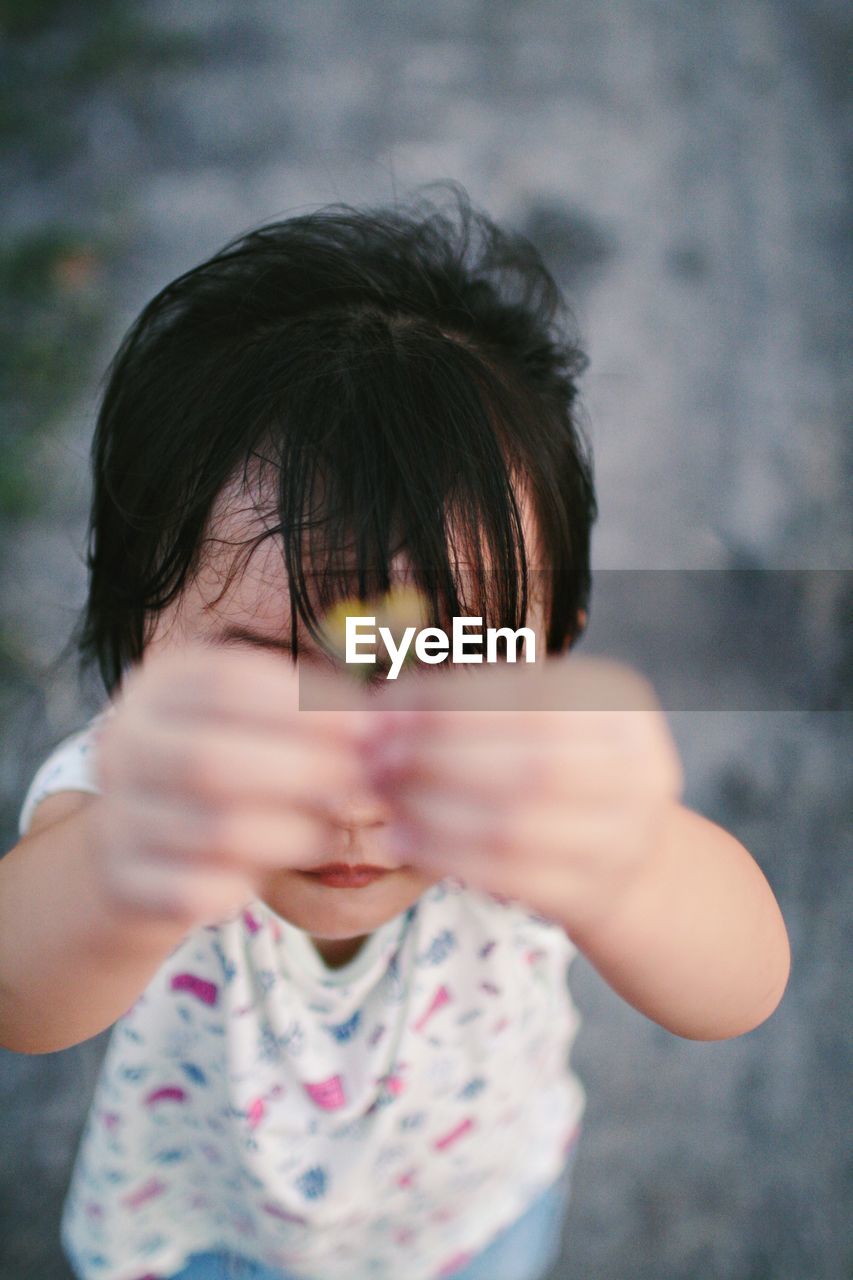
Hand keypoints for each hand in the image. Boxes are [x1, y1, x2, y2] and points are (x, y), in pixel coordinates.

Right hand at [90, 646, 367, 929]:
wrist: (141, 845)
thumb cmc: (230, 771)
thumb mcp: (261, 725)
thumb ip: (316, 715)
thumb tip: (394, 723)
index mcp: (157, 689)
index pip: (229, 685)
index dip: (308, 706)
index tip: (369, 726)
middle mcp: (123, 744)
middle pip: (213, 760)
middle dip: (304, 773)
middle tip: (360, 784)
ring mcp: (118, 815)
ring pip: (214, 832)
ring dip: (292, 834)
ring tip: (329, 831)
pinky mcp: (125, 883)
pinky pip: (197, 892)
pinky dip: (245, 886)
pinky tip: (269, 874)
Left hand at [365, 658, 683, 935]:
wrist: (626, 858)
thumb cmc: (558, 771)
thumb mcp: (541, 720)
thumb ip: (474, 706)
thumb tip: (384, 705)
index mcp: (626, 711)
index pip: (530, 698)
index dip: (449, 703)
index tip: (386, 707)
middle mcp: (640, 774)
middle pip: (525, 764)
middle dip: (435, 758)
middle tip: (376, 757)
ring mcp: (622, 840)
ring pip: (512, 825)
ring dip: (431, 809)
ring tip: (383, 795)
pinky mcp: (591, 893)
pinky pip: (506, 876)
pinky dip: (445, 854)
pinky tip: (403, 838)